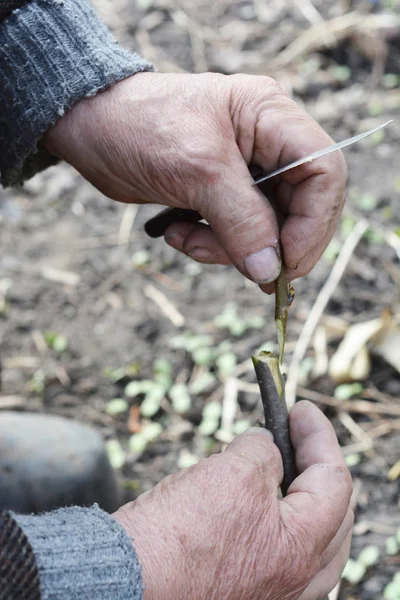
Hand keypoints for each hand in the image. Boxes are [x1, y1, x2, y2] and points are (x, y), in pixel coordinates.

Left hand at [44, 72, 346, 289]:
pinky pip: (235, 237)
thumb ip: (242, 220)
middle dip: (270, 245)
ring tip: (188, 241)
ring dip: (227, 249)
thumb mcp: (196, 170)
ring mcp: (245, 175)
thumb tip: (272, 269)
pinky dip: (209, 246)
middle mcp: (267, 146)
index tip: (287, 260)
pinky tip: (177, 233)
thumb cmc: (140, 126)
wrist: (90, 128)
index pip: (324, 171)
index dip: (315, 221)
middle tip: (250, 274)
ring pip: (266, 231)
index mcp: (272, 118)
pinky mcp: (221, 198)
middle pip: (300, 209)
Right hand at [113, 401, 352, 599]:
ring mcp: (272, 591)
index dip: (319, 436)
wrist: (124, 579)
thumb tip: (266, 444)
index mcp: (300, 549)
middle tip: (295, 432)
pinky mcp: (246, 592)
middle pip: (331, 512)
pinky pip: (280, 553)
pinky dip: (276, 519)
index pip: (333, 481)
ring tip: (277, 462)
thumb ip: (262, 452)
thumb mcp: (231, 473)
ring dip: (298, 494)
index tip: (302, 410)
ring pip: (308, 537)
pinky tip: (255, 501)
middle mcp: (295, 580)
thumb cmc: (176, 535)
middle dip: (316, 465)